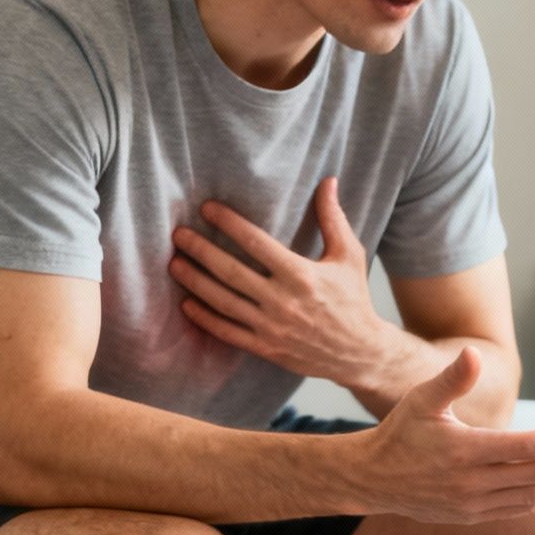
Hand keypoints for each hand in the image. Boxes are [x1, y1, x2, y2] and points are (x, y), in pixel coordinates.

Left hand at [170, 176, 389, 387]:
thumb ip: (333, 218)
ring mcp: (272, 326)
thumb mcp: (349, 256)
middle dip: (201, 250)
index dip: (229, 223)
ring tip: (174, 263)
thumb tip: (328, 180)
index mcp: (302, 274)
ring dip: (195, 281)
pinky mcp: (266, 347)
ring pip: (223, 301)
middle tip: (178, 234)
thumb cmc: (354, 300)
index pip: (256, 243)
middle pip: (231, 271)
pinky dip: (205, 318)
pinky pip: (227, 332)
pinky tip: (186, 304)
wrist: (360, 353)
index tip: (207, 208)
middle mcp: (283, 301)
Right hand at [352, 346, 534, 522]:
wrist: (372, 480)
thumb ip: (451, 379)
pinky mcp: (472, 517)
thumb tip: (473, 353)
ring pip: (532, 496)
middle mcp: (473, 483)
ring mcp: (474, 505)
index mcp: (465, 451)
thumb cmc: (400, 433)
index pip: (526, 447)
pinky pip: (518, 510)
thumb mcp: (421, 400)